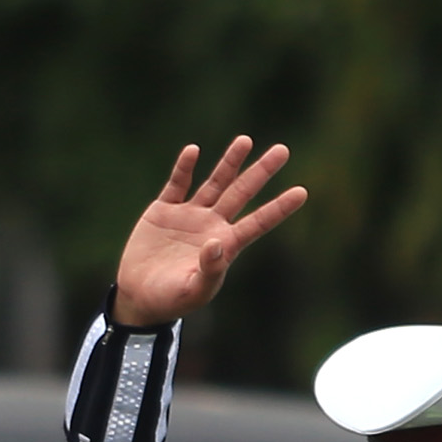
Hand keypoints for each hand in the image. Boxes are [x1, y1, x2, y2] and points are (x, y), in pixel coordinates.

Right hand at [111, 136, 307, 328]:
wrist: (139, 296)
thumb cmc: (171, 300)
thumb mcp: (193, 291)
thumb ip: (210, 270)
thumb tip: (218, 244)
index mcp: (226, 246)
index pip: (258, 223)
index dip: (279, 208)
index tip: (301, 192)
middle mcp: (212, 225)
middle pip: (242, 193)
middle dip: (261, 172)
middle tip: (283, 150)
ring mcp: (189, 215)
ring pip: (215, 183)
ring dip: (229, 163)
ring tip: (245, 141)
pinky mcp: (164, 210)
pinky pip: (177, 184)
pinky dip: (184, 168)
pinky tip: (193, 151)